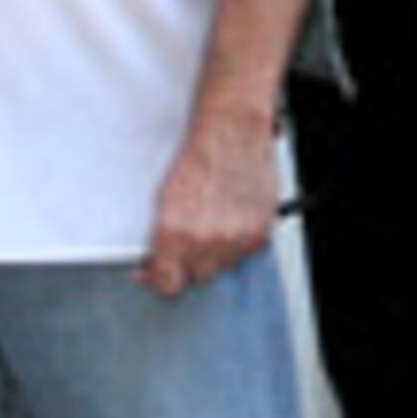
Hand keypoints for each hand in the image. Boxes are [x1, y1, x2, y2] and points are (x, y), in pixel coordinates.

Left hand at [143, 108, 279, 297]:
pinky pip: (246, 252)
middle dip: (190, 263)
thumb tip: (158, 260)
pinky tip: (233, 217)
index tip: (160, 273)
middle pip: (196, 277)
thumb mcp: (165, 198)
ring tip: (216, 221)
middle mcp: (204, 242)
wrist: (231, 133)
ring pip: (223, 266)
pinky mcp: (258, 233)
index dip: (161, 280)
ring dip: (217, 251)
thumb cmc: (198, 157)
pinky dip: (240, 240)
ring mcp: (234, 240)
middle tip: (190, 242)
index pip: (166, 284)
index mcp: (173, 234)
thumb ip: (163, 237)